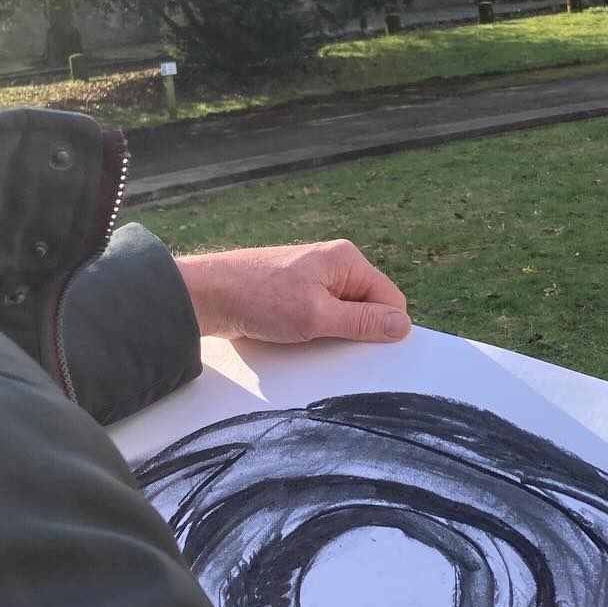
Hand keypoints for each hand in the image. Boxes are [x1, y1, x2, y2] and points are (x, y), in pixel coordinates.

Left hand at [175, 240, 410, 344]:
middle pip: (369, 307)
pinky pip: (322, 316)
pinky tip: (294, 337)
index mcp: (347, 260)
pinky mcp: (297, 292)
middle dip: (355, 331)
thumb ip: (362, 322)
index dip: (382, 328)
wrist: (205, 295)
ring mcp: (315, 278)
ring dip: (332, 333)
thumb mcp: (316, 316)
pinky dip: (314, 331)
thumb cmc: (258, 299)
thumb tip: (402, 326)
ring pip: (344, 314)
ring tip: (305, 338)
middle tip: (328, 342)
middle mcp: (335, 265)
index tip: (360, 346)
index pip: (391, 299)